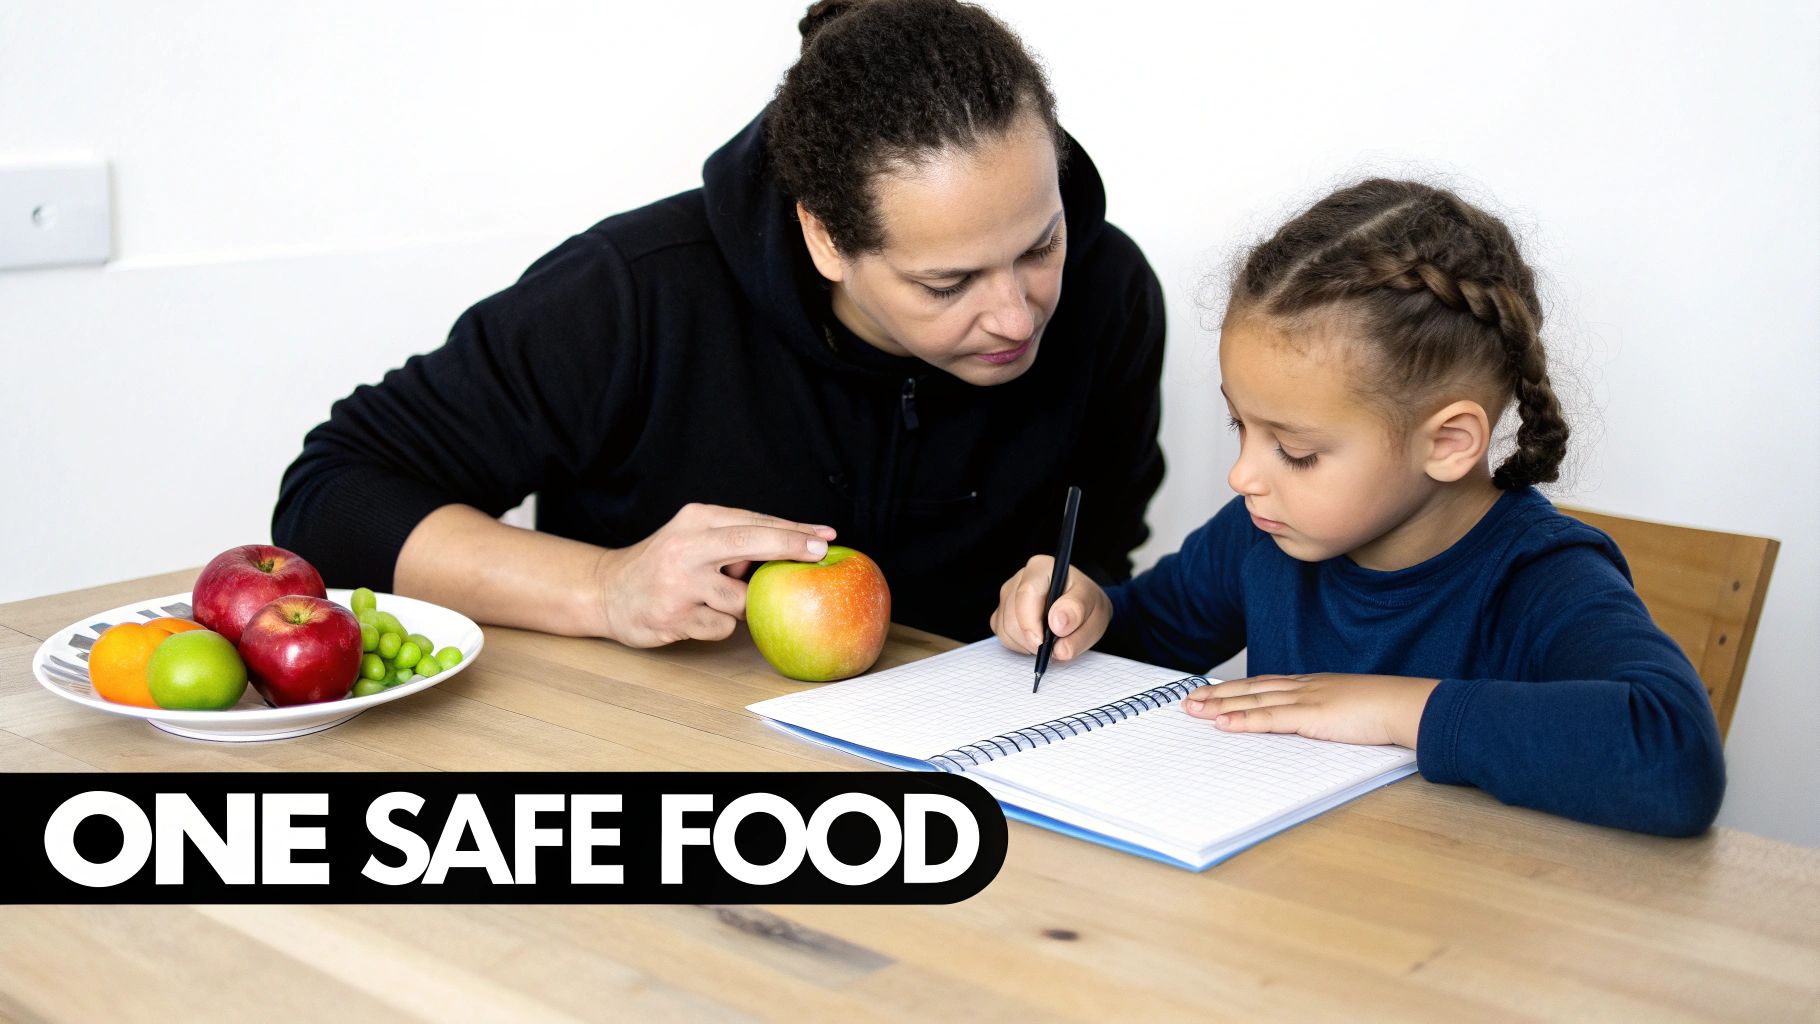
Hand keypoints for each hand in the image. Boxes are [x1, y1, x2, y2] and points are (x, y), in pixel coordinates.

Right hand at [593, 503, 836, 646]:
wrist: (606, 591)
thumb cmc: (661, 563)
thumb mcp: (692, 536)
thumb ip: (734, 539)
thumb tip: (791, 547)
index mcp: (695, 520)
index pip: (753, 522)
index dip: (793, 530)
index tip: (825, 536)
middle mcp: (686, 547)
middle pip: (750, 543)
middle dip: (789, 547)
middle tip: (820, 553)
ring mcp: (678, 584)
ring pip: (741, 598)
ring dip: (740, 603)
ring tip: (711, 597)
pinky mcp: (674, 618)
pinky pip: (721, 627)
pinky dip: (717, 625)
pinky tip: (694, 615)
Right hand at [989, 555, 1111, 660]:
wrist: (1082, 610)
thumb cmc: (1087, 606)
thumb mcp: (1096, 609)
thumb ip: (1078, 615)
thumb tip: (1057, 627)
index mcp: (1042, 568)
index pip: (1027, 592)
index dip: (1031, 621)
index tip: (1043, 643)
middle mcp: (1019, 578)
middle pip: (1012, 615)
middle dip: (1032, 639)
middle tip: (1055, 646)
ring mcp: (1007, 596)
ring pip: (1005, 628)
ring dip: (1028, 644)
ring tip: (1050, 640)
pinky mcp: (1001, 613)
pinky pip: (1004, 636)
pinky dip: (1021, 646)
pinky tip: (1038, 639)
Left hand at [1182, 674, 1440, 747]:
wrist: (1407, 706)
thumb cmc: (1386, 711)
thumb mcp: (1349, 711)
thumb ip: (1327, 717)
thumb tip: (1313, 728)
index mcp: (1313, 686)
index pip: (1265, 686)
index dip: (1236, 689)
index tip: (1212, 693)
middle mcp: (1303, 687)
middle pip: (1251, 690)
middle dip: (1217, 695)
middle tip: (1188, 700)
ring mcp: (1306, 699)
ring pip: (1253, 701)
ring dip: (1219, 706)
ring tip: (1193, 710)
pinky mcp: (1311, 716)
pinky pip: (1270, 719)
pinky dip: (1243, 721)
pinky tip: (1222, 724)